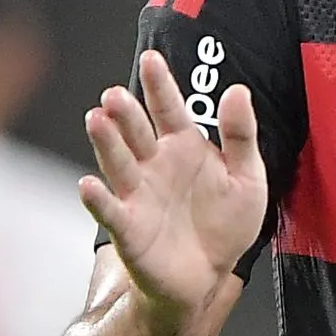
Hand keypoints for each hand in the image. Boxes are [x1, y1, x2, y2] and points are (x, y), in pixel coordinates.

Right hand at [81, 50, 268, 319]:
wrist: (209, 276)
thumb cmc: (225, 224)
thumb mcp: (247, 177)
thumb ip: (241, 135)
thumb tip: (238, 90)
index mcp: (184, 147)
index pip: (169, 109)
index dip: (160, 85)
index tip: (152, 59)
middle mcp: (155, 165)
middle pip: (136, 132)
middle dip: (126, 113)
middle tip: (116, 94)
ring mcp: (138, 194)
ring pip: (118, 163)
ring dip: (106, 143)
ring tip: (97, 120)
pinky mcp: (128, 228)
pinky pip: (110, 210)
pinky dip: (98, 198)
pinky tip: (89, 184)